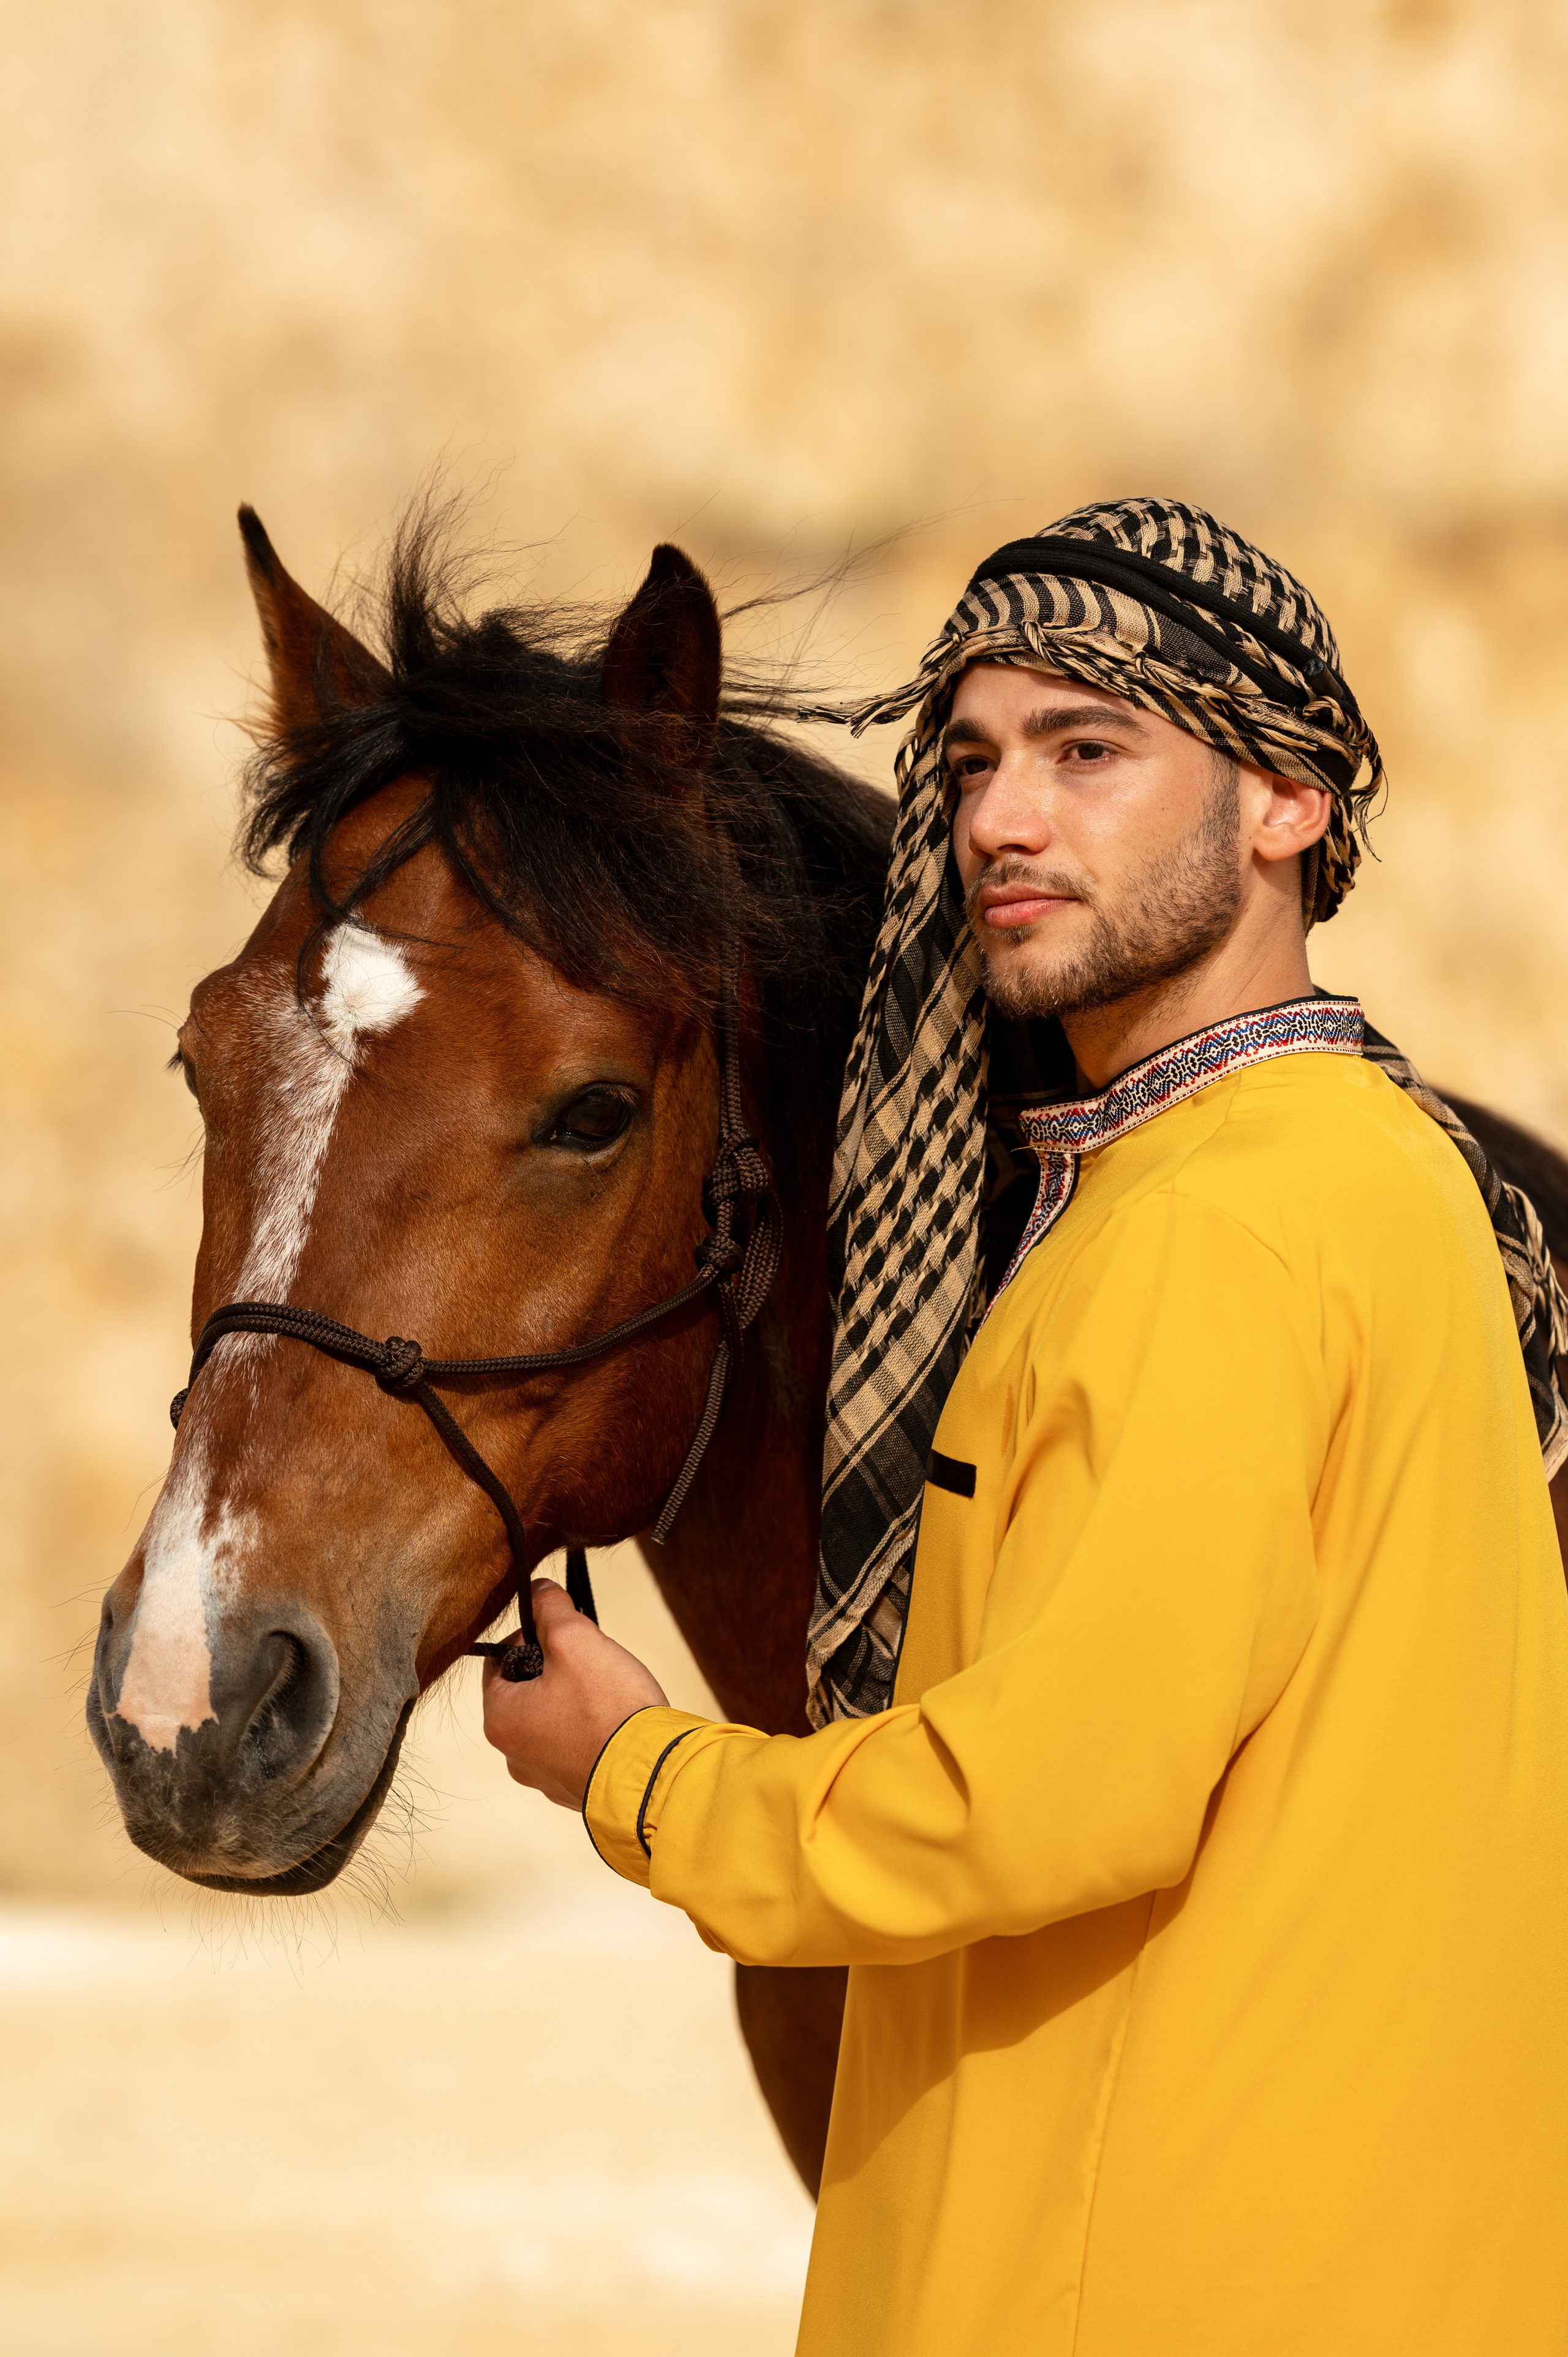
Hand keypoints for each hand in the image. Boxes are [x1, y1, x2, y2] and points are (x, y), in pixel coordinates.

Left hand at [481, 1576, 668, 1808]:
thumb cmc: (609, 1708)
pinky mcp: (577, 1792)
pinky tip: (616, 1724)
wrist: (652, 1777)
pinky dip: (592, 1732)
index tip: (562, 1631)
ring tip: (609, 1693)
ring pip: (552, 1721)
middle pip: (526, 1693)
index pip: (498, 1661)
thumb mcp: (575, 1639)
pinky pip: (576, 1749)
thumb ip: (550, 1609)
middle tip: (590, 1660)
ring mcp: (546, 1780)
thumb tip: (539, 1590)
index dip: (530, 1637)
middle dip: (555, 1670)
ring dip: (574, 1701)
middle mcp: (514, 1757)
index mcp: (500, 1720)